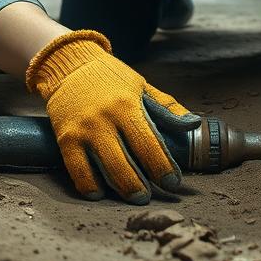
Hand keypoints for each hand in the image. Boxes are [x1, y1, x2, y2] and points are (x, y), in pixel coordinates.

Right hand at [25, 28, 200, 203]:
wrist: (70, 64)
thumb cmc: (110, 77)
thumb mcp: (141, 86)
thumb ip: (167, 107)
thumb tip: (194, 124)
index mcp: (126, 106)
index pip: (149, 145)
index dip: (163, 168)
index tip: (173, 182)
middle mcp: (104, 119)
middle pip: (126, 164)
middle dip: (141, 186)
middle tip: (149, 196)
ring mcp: (83, 131)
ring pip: (104, 170)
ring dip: (121, 189)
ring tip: (134, 196)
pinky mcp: (65, 139)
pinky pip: (77, 171)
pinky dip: (89, 187)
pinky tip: (99, 193)